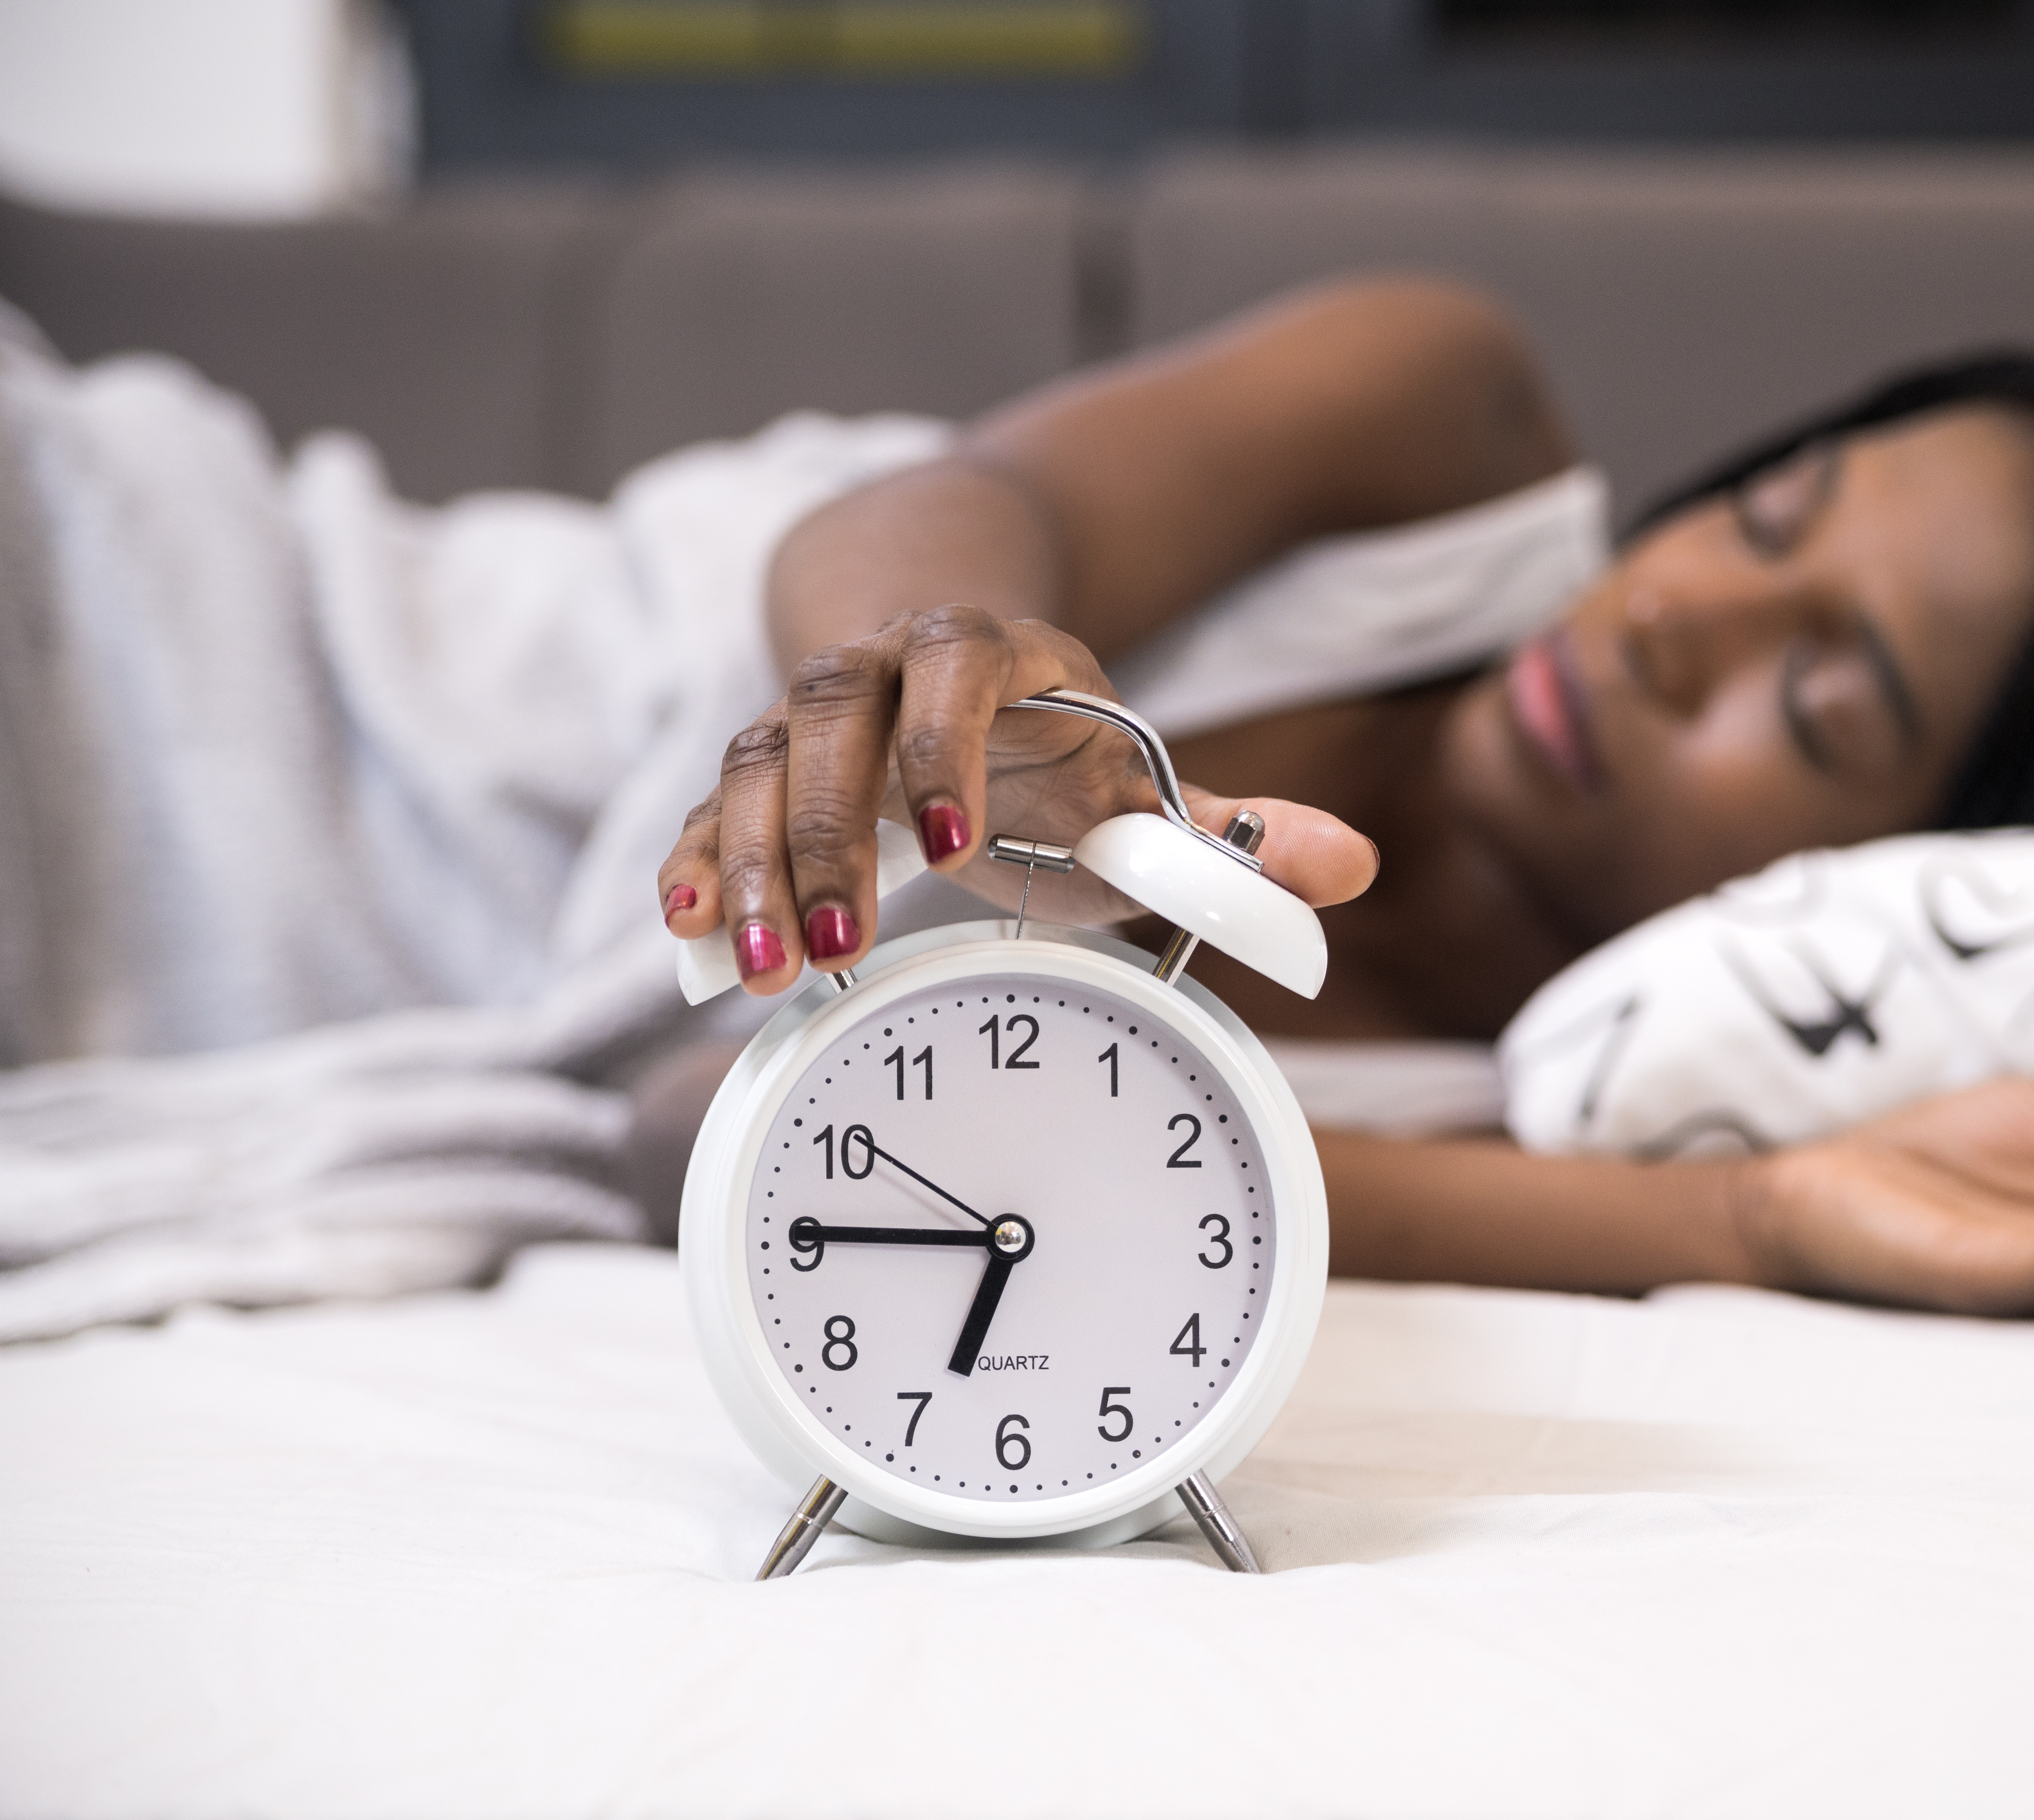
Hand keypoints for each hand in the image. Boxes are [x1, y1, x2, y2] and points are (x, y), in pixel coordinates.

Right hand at [656, 606, 1378, 992]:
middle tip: (841, 944)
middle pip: (826, 719)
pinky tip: (685, 932)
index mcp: (981, 652)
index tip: (954, 845)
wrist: (948, 671)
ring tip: (757, 968)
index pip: (955, 671)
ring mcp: (801, 715)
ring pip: (751, 763)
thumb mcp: (1139, 787)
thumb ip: (1231, 831)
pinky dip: (690, 862)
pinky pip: (702, 805)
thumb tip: (1348, 867)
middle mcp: (875, 667)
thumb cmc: (1055, 754)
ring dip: (747, 864)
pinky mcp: (753, 771)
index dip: (948, 747)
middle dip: (824, 835)